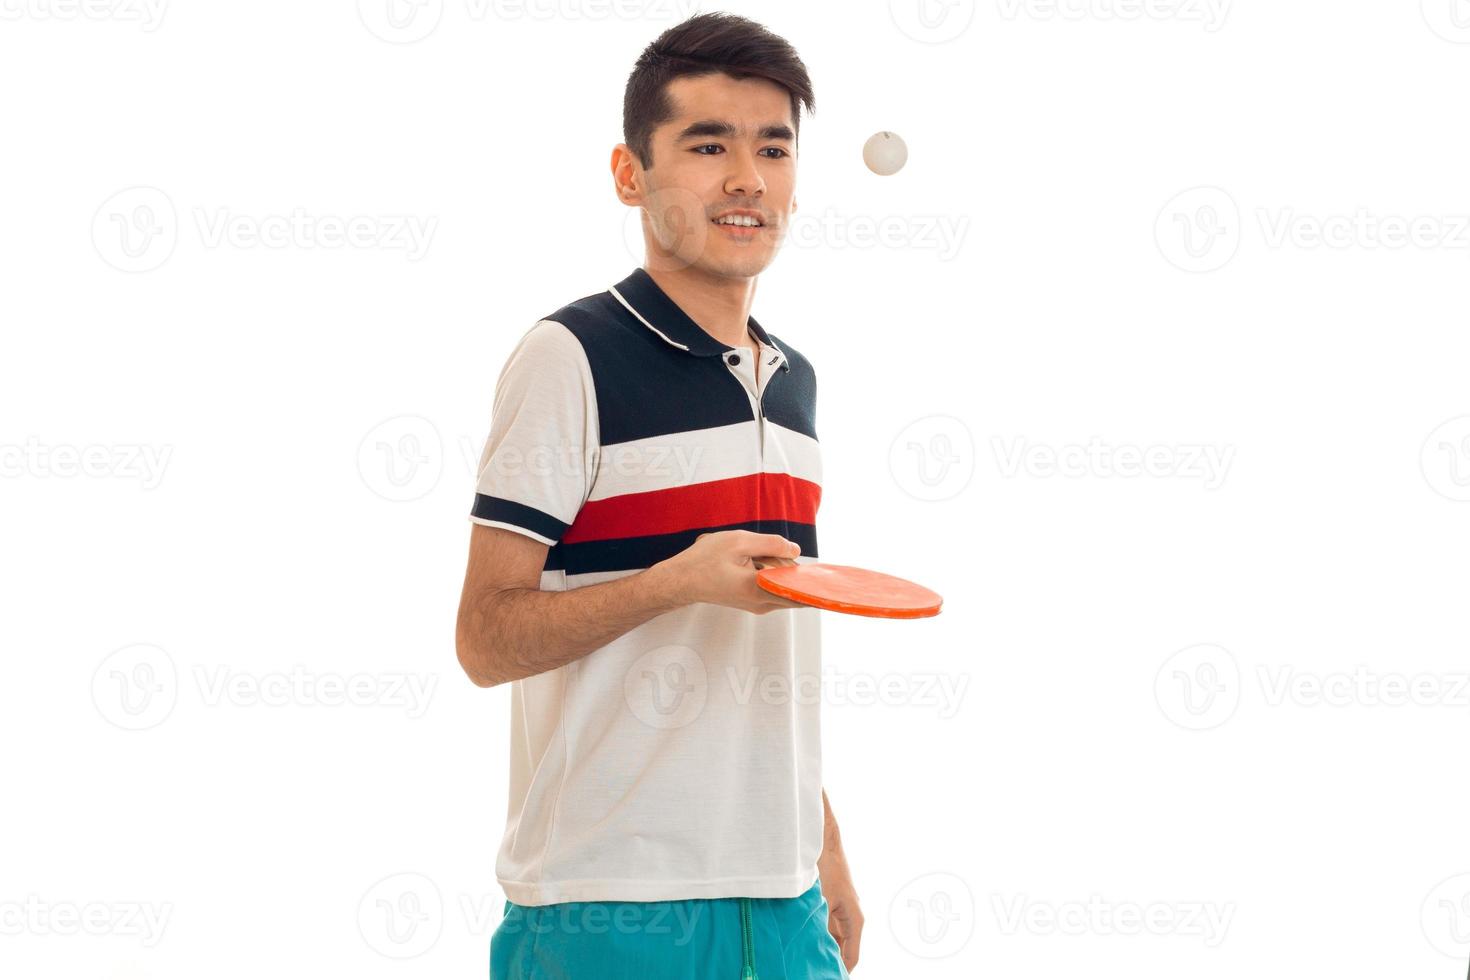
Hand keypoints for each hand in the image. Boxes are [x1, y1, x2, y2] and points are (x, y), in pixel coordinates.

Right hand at [653, 530, 807, 614]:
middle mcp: (762, 603)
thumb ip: (771, 544)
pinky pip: (773, 586)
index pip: (801, 593)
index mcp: (760, 589)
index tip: (835, 582)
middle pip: (794, 587)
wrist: (679, 580)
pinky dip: (768, 571)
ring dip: (776, 567)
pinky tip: (747, 561)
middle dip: (790, 567)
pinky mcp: (753, 600)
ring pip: (783, 585)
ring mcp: (758, 604)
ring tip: (747, 556)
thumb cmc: (704, 561)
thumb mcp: (738, 541)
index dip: (818, 585)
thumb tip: (796, 551)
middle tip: (760, 553)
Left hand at [818, 853, 862, 972]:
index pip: (851, 957)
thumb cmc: (826, 869)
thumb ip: (823, 928)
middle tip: (814, 970)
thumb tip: (817, 949)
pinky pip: (828, 927)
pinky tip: (804, 939)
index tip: (829, 977)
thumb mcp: (822, 903)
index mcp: (855, 920)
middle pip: (843, 950)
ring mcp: (842, 910)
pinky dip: (819, 934)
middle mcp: (851, 917)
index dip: (840, 971)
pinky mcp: (833, 904)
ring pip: (834, 938)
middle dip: (831, 960)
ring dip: (823, 947)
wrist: (824, 843)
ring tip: (807, 959)